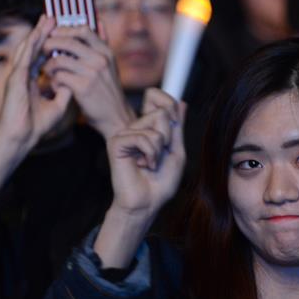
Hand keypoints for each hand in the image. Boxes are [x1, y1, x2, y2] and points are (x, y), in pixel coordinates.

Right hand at [0, 15, 73, 152]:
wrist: (22, 137)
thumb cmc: (36, 125)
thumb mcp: (58, 105)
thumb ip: (65, 91)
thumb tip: (75, 80)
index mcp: (32, 80)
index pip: (42, 57)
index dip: (51, 44)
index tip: (62, 32)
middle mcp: (23, 75)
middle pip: (35, 49)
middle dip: (44, 32)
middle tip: (53, 17)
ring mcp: (17, 75)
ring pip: (29, 49)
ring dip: (38, 33)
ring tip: (47, 18)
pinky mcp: (15, 79)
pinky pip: (24, 58)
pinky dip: (31, 45)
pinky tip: (38, 34)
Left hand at [41, 25, 134, 138]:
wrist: (115, 116)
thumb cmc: (108, 90)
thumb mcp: (110, 64)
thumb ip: (103, 43)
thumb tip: (99, 21)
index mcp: (106, 52)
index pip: (84, 30)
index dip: (65, 29)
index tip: (54, 33)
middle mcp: (100, 60)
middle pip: (68, 41)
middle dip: (50, 43)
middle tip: (42, 49)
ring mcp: (92, 73)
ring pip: (60, 60)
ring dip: (49, 65)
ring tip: (47, 71)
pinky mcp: (83, 88)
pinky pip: (59, 77)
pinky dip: (54, 81)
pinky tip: (55, 85)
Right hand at [106, 88, 185, 218]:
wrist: (147, 202)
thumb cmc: (161, 181)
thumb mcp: (176, 151)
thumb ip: (177, 127)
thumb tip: (182, 102)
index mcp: (148, 127)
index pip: (156, 96)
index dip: (169, 105)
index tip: (174, 126)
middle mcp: (135, 127)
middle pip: (162, 112)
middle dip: (168, 137)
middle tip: (158, 155)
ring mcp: (125, 133)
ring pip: (155, 124)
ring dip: (159, 149)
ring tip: (150, 162)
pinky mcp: (116, 142)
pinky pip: (142, 137)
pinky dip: (150, 154)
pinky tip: (142, 164)